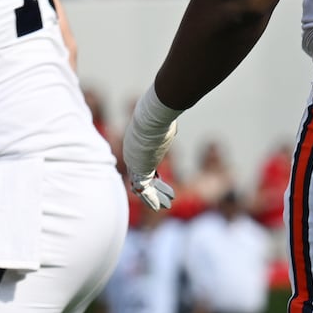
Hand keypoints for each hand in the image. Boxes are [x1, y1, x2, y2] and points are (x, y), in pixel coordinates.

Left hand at [123, 85, 179, 210]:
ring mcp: (134, 163)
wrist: (152, 116)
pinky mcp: (139, 169)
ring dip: (154, 197)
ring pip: (142, 186)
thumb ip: (170, 123)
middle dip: (151, 189)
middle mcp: (132, 155)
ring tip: (166, 206)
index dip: (151, 174)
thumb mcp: (166, 123)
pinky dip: (152, 198)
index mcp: (136, 146)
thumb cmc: (160, 116)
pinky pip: (144, 189)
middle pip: (139, 176)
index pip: (140, 163)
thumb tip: (180, 107)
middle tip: (162, 197)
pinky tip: (161, 206)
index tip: (160, 180)